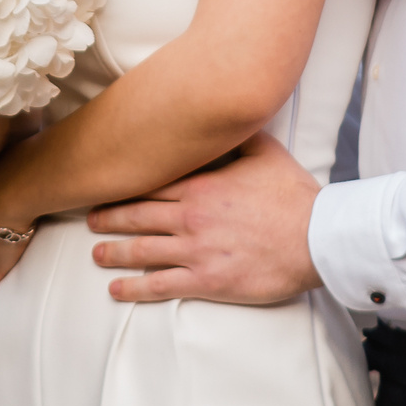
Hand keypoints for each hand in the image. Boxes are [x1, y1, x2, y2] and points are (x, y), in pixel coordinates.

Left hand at [87, 132, 322, 305]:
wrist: (317, 238)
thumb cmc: (294, 196)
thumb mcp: (266, 153)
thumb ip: (240, 135)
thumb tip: (227, 115)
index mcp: (201, 185)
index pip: (150, 184)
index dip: (124, 187)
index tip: (105, 187)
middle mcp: (191, 217)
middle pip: (137, 215)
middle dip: (108, 218)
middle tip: (88, 220)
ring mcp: (196, 250)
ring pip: (142, 250)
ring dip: (114, 252)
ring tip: (95, 254)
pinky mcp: (207, 280)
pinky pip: (161, 285)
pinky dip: (134, 288)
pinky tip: (116, 290)